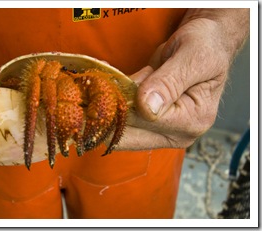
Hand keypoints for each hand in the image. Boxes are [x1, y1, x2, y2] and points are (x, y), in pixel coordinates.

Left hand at [116, 9, 248, 149]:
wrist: (205, 43)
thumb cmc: (204, 46)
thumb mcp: (192, 56)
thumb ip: (170, 82)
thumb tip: (148, 108)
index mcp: (193, 121)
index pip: (144, 120)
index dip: (126, 99)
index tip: (124, 77)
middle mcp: (177, 134)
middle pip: (127, 133)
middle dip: (111, 106)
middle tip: (107, 79)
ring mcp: (161, 132)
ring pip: (117, 129)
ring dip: (107, 103)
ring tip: (112, 78)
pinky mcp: (148, 125)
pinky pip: (118, 120)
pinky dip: (109, 101)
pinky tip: (111, 82)